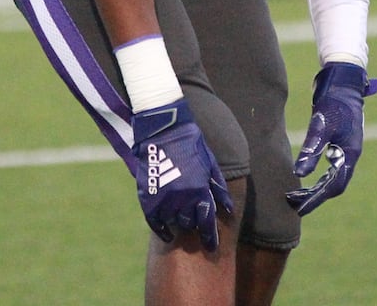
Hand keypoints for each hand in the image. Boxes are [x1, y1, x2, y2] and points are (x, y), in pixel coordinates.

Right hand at [131, 98, 233, 250]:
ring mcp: (163, 199)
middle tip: (195, 218)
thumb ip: (219, 188)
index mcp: (199, 190)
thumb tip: (228, 209)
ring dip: (179, 221)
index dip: (210, 237)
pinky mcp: (147, 198)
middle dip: (194, 221)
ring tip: (182, 215)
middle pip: (190, 223)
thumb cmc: (190, 143)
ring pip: (174, 222)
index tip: (212, 247)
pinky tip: (167, 233)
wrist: (162, 130)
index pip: (206, 222)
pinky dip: (162, 230)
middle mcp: (182, 198)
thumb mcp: (210, 163)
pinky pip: (155, 223)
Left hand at [286, 62, 376, 215]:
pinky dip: (318, 173)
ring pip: (332, 175)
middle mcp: (350, 153)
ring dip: (316, 186)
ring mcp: (346, 147)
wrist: (344, 79)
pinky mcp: (340, 140)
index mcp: (350, 153)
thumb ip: (312, 148)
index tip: (300, 208)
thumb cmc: (334, 100)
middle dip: (315, 196)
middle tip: (293, 202)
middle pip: (334, 184)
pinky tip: (305, 171)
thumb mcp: (321, 124)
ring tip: (296, 193)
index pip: (334, 185)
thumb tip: (299, 173)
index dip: (317, 198)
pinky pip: (330, 165)